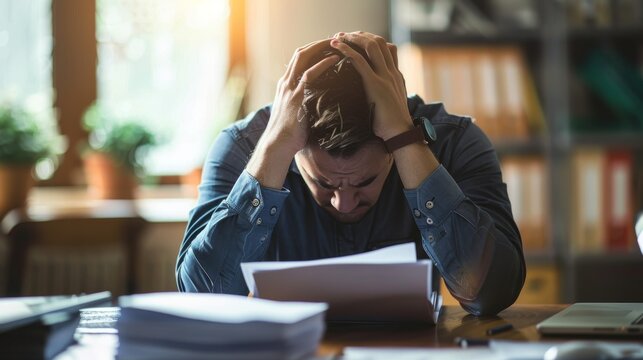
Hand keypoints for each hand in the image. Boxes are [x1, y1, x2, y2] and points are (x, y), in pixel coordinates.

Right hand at [262, 39, 339, 154]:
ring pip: (303, 57)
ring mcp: (289, 88)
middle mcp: (285, 83)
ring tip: (337, 43)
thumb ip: (306, 105)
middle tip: (336, 40)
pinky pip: (309, 75)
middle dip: (318, 44)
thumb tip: (323, 105)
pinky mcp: (295, 97)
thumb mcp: (297, 114)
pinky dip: (322, 64)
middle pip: (300, 53)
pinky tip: (334, 59)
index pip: (298, 59)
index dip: (314, 50)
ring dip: (321, 47)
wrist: (277, 146)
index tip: (330, 47)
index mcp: (285, 86)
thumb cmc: (289, 135)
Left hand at [330, 32, 412, 140]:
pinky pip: (360, 61)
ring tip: (338, 37)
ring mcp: (385, 77)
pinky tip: (336, 46)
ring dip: (352, 38)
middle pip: (379, 42)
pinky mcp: (375, 84)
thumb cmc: (392, 124)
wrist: (400, 134)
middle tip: (344, 35)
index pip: (387, 48)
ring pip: (370, 46)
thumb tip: (373, 94)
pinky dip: (347, 50)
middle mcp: (392, 72)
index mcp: (396, 75)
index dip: (371, 41)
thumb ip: (384, 93)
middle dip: (360, 36)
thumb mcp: (391, 103)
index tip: (356, 40)